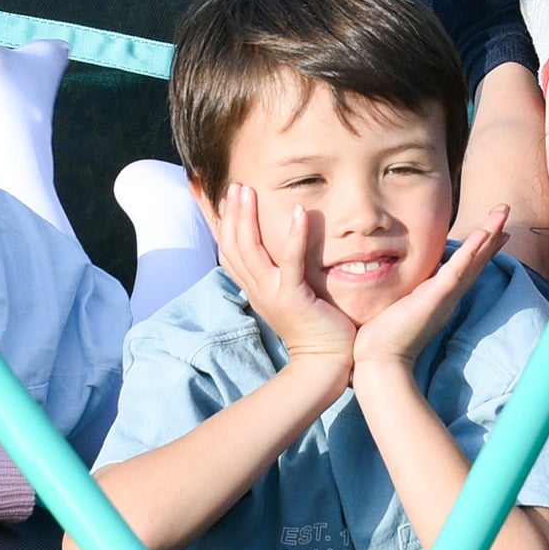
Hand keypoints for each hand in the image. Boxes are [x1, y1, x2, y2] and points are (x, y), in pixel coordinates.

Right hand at [214, 185, 354, 383]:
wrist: (324, 364)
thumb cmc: (314, 329)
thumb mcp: (288, 298)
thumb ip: (281, 275)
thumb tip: (281, 255)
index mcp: (254, 288)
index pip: (229, 251)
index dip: (224, 223)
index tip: (227, 197)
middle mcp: (257, 289)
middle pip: (233, 245)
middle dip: (231, 213)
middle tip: (235, 186)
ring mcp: (272, 293)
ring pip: (250, 250)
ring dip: (247, 218)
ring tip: (248, 191)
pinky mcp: (294, 297)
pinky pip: (290, 262)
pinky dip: (293, 236)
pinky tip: (298, 212)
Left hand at [352, 206, 509, 378]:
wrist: (380, 360)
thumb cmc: (383, 336)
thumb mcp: (399, 305)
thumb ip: (405, 292)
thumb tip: (400, 285)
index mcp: (440, 295)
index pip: (466, 265)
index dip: (482, 247)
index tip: (496, 230)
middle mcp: (448, 295)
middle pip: (477, 259)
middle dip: (493, 234)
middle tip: (506, 210)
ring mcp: (444, 296)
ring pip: (473, 260)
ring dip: (489, 235)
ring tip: (502, 213)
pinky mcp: (435, 298)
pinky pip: (457, 271)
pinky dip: (471, 252)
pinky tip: (483, 235)